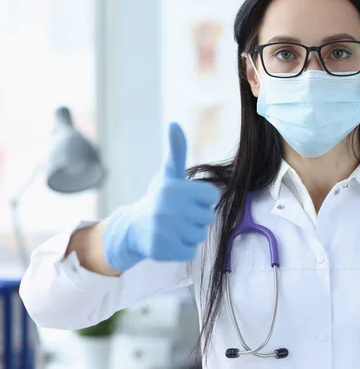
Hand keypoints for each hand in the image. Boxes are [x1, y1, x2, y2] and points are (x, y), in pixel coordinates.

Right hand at [102, 123, 219, 271]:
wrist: (133, 228)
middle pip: (208, 217)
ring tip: (173, 227)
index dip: (202, 199)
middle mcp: (167, 208)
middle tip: (178, 215)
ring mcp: (164, 231)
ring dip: (190, 233)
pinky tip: (169, 240)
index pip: (211, 197)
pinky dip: (183, 248)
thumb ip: (177, 149)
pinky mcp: (162, 250)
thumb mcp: (170, 173)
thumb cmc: (160, 197)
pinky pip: (190, 251)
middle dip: (196, 217)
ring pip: (200, 235)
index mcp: (173, 188)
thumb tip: (174, 123)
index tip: (187, 199)